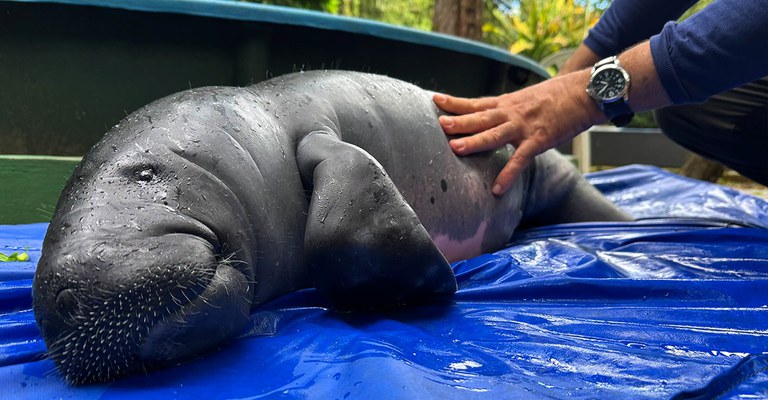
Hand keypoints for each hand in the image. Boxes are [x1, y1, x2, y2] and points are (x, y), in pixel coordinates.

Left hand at [433, 71, 603, 194]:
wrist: (584, 92)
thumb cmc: (557, 96)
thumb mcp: (526, 97)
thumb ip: (508, 109)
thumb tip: (491, 117)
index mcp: (507, 103)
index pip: (476, 102)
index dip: (455, 102)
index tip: (435, 99)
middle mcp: (511, 113)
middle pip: (480, 117)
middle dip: (459, 121)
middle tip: (438, 124)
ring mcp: (524, 127)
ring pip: (495, 134)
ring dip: (475, 141)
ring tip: (455, 148)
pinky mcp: (539, 140)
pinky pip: (520, 160)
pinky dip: (508, 174)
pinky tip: (497, 189)